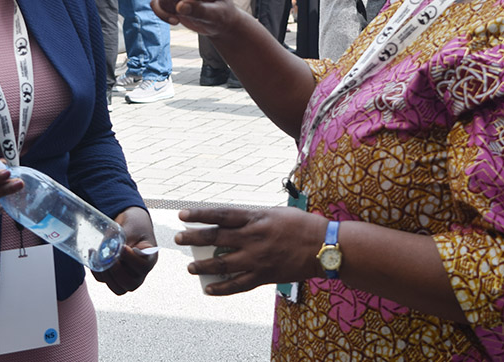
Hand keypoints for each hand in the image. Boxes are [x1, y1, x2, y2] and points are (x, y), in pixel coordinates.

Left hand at [93, 206, 157, 294]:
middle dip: (117, 272)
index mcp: (149, 258)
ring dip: (106, 275)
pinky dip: (97, 271)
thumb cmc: (134, 224)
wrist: (129, 224)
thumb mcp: (132, 226)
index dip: (131, 260)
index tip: (122, 247)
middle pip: (131, 284)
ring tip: (99, 257)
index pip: (143, 267)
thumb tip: (109, 249)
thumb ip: (122, 238)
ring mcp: (127, 276)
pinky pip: (105, 281)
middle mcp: (140, 272)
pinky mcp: (114, 275)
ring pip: (118, 288)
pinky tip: (93, 255)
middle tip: (110, 257)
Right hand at [150, 0, 240, 37]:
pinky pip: (155, 3)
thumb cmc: (221, 16)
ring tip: (180, 19)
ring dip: (168, 11)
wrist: (217, 22)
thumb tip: (180, 7)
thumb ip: (199, 11)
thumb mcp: (215, 16)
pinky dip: (160, 13)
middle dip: (175, 6)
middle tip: (184, 17)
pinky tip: (174, 20)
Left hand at [174, 207, 326, 295]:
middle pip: (215, 238)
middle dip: (194, 238)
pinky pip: (238, 284)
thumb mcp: (275, 213)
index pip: (220, 215)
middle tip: (178, 239)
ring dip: (203, 266)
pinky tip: (209, 289)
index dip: (199, 215)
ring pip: (222, 263)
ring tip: (191, 267)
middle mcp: (253, 237)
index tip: (182, 215)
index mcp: (255, 218)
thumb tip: (233, 221)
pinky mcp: (264, 276)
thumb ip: (253, 218)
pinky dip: (222, 288)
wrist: (324, 246)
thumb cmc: (302, 225)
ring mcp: (257, 258)